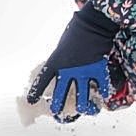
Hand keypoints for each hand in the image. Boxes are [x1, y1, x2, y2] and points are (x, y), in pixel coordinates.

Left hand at [24, 5, 119, 120]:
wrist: (94, 24)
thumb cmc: (76, 31)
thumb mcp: (62, 46)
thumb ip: (60, 60)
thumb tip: (61, 70)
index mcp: (56, 61)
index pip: (42, 79)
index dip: (36, 92)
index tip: (31, 101)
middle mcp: (68, 70)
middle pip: (61, 95)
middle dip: (58, 106)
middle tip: (57, 112)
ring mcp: (84, 72)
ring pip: (82, 97)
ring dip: (83, 107)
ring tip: (84, 110)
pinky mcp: (98, 70)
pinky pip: (102, 87)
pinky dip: (103, 93)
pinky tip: (102, 96)